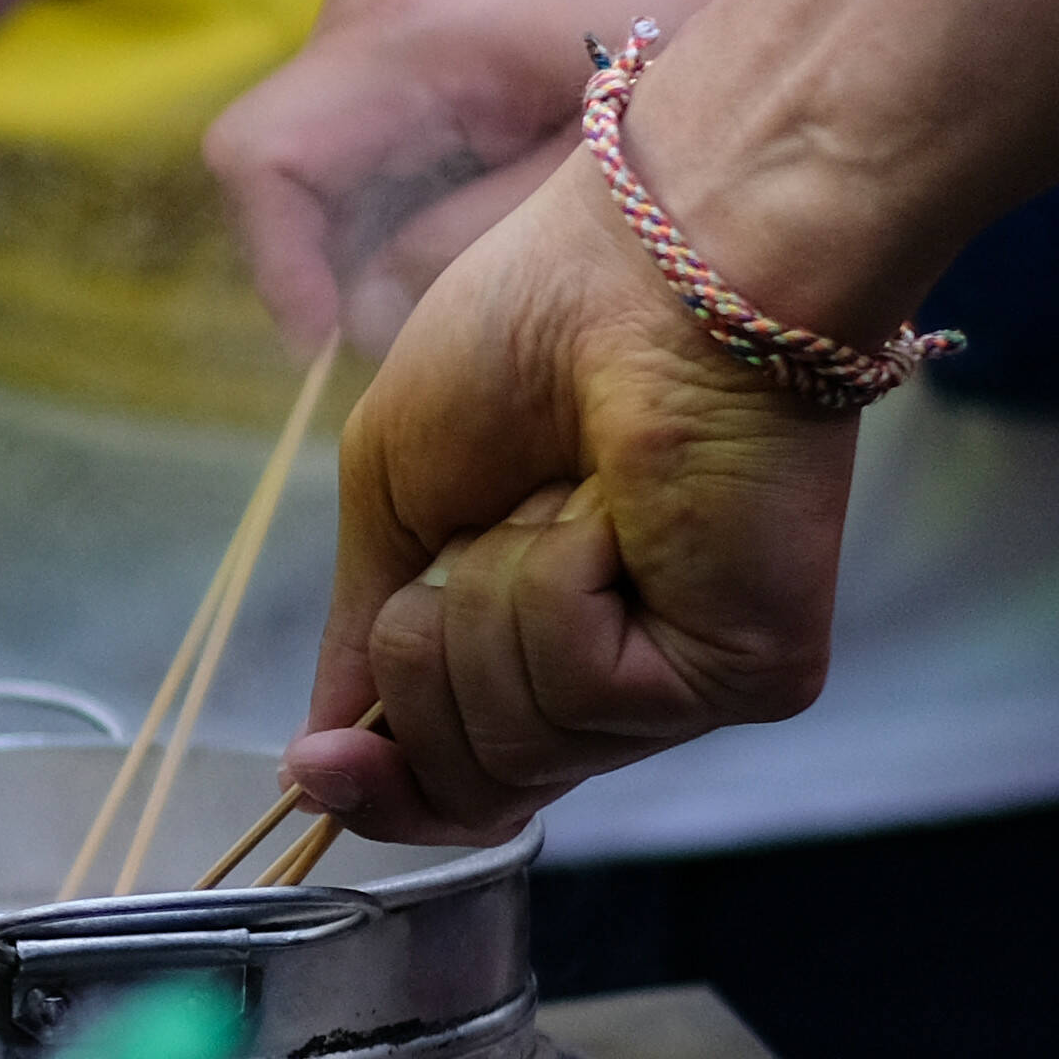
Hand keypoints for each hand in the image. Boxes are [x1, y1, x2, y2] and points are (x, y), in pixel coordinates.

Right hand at [203, 0, 669, 352]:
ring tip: (481, 258)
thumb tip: (366, 314)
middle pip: (281, 164)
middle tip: (431, 325)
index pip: (260, 156)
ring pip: (316, 150)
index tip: (330, 344)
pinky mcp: (405, 6)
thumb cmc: (707, 15)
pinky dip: (399, 185)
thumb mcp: (601, 168)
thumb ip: (470, 246)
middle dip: (333, 261)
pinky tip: (494, 197)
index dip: (278, 266)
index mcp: (413, 30)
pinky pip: (358, 122)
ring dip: (371, 225)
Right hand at [281, 152, 860, 847]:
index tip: (314, 770)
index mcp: (538, 641)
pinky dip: (560, 587)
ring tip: (563, 496)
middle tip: (471, 535)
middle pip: (470, 784)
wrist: (653, 266)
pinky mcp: (743, 673)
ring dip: (491, 601)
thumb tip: (317, 759)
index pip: (458, 784)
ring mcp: (683, 684)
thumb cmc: (531, 331)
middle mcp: (618, 682)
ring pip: (517, 743)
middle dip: (423, 659)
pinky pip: (582, 693)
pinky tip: (615, 511)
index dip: (379, 793)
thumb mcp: (392, 492)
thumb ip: (362, 639)